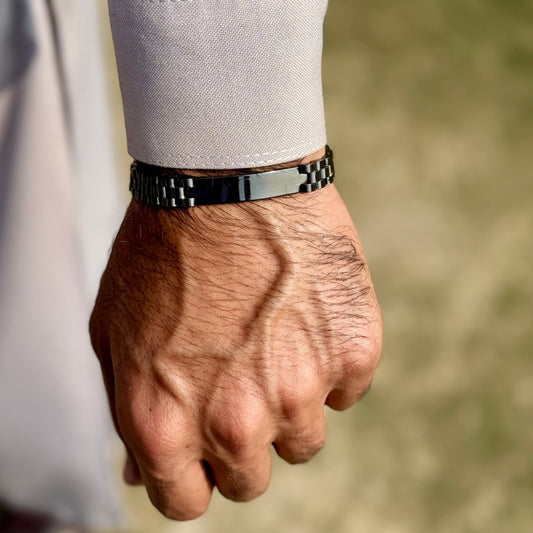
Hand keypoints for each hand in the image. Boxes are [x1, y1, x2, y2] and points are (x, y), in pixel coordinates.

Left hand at [89, 184, 381, 519]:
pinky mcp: (352, 353)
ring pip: (304, 439)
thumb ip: (131, 410)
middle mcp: (234, 419)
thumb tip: (146, 471)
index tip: (203, 450)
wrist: (226, 177)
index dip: (193, 476)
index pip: (187, 500)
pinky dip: (329, 363)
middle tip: (241, 382)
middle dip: (242, 442)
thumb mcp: (118, 333)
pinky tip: (306, 317)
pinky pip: (346, 390)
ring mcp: (301, 388)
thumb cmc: (166, 247)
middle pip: (250, 479)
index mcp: (166, 421)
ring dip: (289, 400)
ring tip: (274, 338)